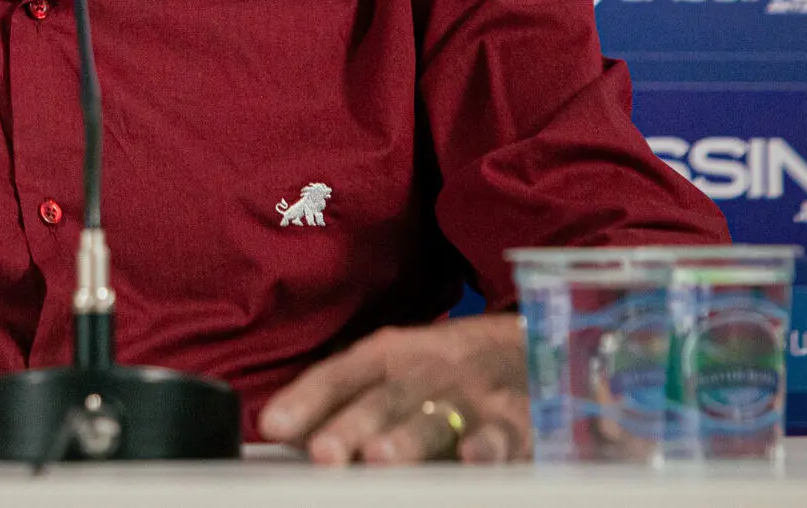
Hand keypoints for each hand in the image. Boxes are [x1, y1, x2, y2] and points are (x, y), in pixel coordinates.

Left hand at [258, 314, 529, 464]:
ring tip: (382, 458)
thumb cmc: (447, 371)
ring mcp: (476, 392)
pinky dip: (491, 444)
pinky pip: (506, 431)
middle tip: (324, 452)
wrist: (534, 349)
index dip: (307, 398)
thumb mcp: (394, 371)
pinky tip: (473, 457)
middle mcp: (430, 368)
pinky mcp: (521, 419)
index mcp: (391, 354)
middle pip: (387, 395)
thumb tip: (278, 430)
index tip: (272, 426)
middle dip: (354, 425)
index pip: (341, 373)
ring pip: (440, 414)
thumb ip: (340, 400)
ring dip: (411, 436)